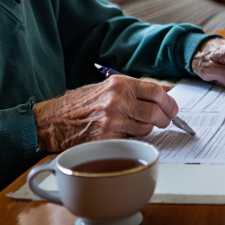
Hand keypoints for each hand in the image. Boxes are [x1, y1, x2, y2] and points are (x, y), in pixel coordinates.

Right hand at [33, 74, 178, 151]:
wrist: (51, 121)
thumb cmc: (78, 105)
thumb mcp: (105, 88)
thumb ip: (132, 90)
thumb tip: (163, 94)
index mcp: (120, 84)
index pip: (157, 93)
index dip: (170, 103)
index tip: (173, 110)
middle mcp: (118, 100)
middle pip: (156, 112)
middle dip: (164, 120)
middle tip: (164, 122)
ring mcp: (113, 120)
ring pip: (146, 128)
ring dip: (147, 130)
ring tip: (138, 127)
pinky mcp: (107, 138)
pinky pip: (132, 140)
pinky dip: (133, 139)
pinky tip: (124, 135)